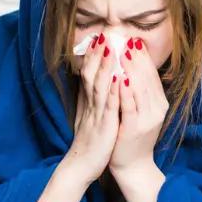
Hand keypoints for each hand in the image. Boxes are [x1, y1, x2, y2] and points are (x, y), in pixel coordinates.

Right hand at [63, 32, 120, 184]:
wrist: (81, 167)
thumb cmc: (88, 143)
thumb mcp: (87, 118)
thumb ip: (88, 101)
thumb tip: (88, 85)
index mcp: (88, 103)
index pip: (89, 75)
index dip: (93, 57)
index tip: (98, 39)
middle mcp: (90, 105)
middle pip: (92, 75)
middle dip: (98, 55)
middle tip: (103, 35)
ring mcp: (96, 115)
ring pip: (100, 87)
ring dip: (105, 67)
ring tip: (110, 49)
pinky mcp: (104, 126)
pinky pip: (110, 106)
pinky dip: (114, 91)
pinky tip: (121, 78)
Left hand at [109, 35, 168, 175]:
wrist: (132, 165)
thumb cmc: (132, 136)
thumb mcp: (140, 112)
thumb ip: (139, 93)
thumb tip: (132, 69)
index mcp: (158, 104)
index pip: (152, 76)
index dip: (144, 58)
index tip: (135, 41)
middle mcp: (156, 109)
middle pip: (147, 78)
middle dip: (137, 58)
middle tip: (128, 40)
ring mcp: (147, 118)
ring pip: (140, 89)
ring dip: (132, 69)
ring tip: (124, 52)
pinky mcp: (134, 127)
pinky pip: (130, 106)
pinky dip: (126, 91)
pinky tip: (120, 78)